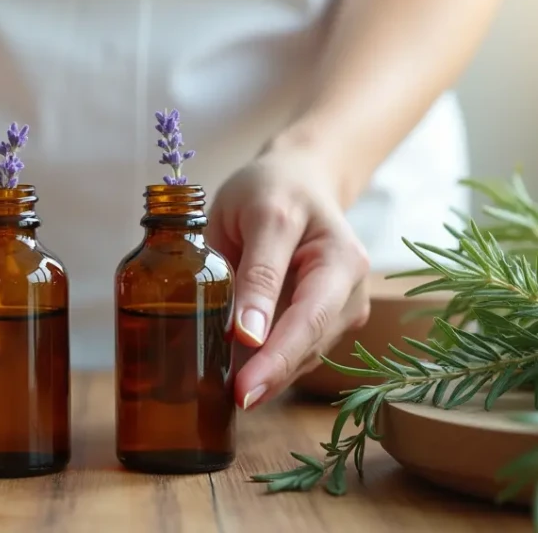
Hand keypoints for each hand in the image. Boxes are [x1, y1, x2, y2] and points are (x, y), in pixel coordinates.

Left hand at [205, 148, 370, 409]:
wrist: (297, 180)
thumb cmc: (272, 190)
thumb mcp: (258, 216)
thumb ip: (255, 272)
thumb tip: (247, 335)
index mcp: (340, 258)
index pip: (307, 319)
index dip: (275, 358)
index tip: (243, 388)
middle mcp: (351, 288)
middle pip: (310, 343)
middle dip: (272, 376)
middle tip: (235, 402)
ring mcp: (343, 306)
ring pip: (306, 354)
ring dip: (271, 376)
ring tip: (231, 393)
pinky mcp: (329, 319)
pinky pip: (300, 349)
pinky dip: (272, 365)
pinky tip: (243, 376)